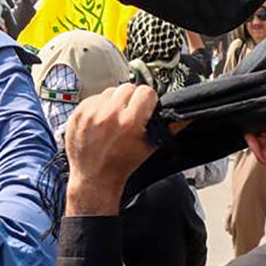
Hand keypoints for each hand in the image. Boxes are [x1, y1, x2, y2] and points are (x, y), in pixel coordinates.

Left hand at [63, 84, 159, 215]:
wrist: (94, 177)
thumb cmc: (122, 164)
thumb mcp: (149, 147)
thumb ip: (170, 128)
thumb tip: (187, 115)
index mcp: (129, 122)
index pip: (146, 91)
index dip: (148, 100)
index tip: (146, 108)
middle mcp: (109, 115)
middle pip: (128, 88)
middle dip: (132, 99)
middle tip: (130, 114)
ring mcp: (91, 113)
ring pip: (110, 91)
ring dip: (115, 101)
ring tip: (114, 119)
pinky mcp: (78, 113)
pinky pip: (94, 97)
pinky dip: (99, 106)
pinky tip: (101, 121)